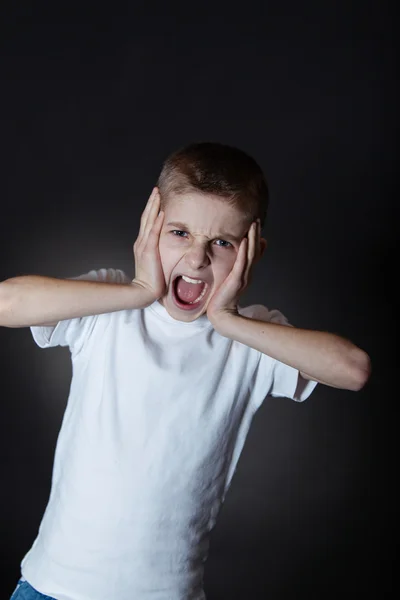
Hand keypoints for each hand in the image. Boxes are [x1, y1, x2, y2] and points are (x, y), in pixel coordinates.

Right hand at [132, 187, 165, 301]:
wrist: (144, 291)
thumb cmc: (152, 280)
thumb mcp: (155, 262)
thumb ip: (158, 253)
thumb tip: (165, 248)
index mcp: (143, 244)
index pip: (147, 223)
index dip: (151, 209)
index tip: (156, 198)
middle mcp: (141, 242)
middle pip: (146, 217)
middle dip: (151, 203)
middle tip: (156, 189)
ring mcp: (144, 245)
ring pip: (148, 221)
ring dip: (153, 207)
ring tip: (158, 194)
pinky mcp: (148, 251)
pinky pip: (153, 233)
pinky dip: (157, 221)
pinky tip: (161, 212)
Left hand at [207, 219, 260, 328]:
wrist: (221, 315)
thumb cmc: (222, 300)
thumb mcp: (229, 282)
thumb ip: (232, 272)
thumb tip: (232, 264)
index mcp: (245, 273)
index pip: (253, 253)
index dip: (255, 239)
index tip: (255, 225)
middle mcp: (247, 273)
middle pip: (254, 250)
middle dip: (255, 234)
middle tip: (257, 220)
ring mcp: (243, 277)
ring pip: (250, 254)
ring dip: (252, 239)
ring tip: (253, 225)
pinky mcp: (236, 280)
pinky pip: (241, 263)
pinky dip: (243, 252)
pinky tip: (244, 241)